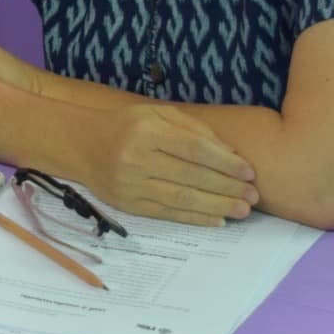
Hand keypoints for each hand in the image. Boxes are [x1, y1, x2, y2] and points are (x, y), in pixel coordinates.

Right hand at [77, 102, 258, 226]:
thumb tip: (232, 156)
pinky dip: (195, 218)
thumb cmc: (126, 125)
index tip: (249, 172)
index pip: (195, 149)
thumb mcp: (158, 114)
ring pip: (182, 199)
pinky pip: (167, 214)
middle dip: (227, 188)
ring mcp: (130, 184)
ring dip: (217, 207)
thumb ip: (195, 130)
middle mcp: (137, 158)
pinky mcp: (128, 205)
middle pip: (192, 177)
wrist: (80, 144)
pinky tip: (216, 219)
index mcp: (147, 130)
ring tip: (242, 210)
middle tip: (253, 196)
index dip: (225, 163)